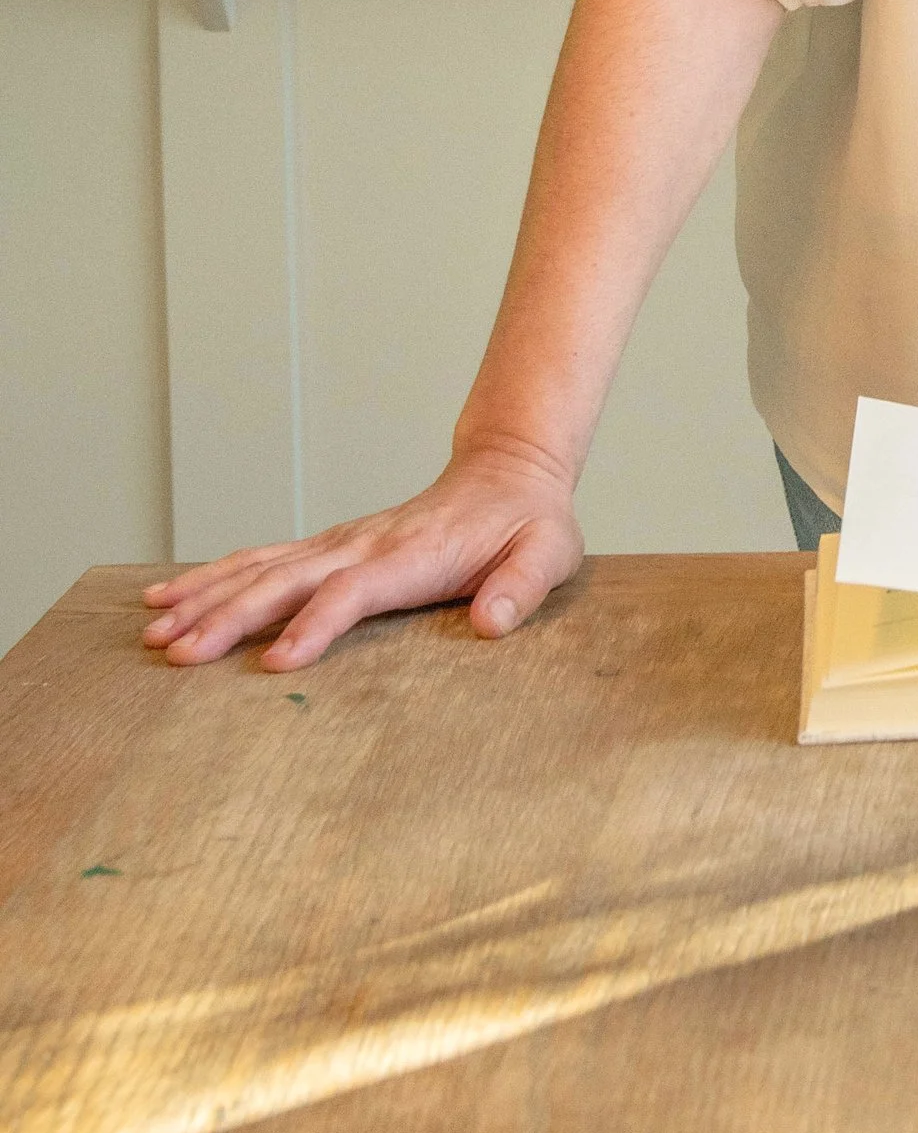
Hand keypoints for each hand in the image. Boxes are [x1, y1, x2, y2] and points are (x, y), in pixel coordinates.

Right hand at [139, 436, 583, 670]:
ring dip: (207, 598)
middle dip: (229, 617)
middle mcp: (364, 544)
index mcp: (413, 556)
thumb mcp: (547, 554)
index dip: (315, 624)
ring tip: (154, 628)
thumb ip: (522, 587)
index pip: (353, 590)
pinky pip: (263, 560)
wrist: (509, 473)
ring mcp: (341, 541)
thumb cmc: (529, 524)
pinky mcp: (330, 546)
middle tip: (177, 652)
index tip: (275, 659)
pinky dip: (214, 576)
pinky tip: (172, 596)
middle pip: (287, 580)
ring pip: (262, 568)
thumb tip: (493, 623)